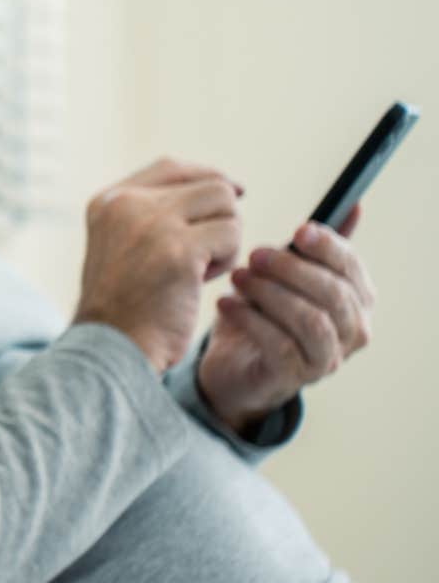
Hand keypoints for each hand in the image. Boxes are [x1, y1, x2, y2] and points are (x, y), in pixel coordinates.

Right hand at [73, 157, 243, 370]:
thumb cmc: (125, 305)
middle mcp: (126, 204)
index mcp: (108, 201)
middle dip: (219, 218)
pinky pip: (230, 235)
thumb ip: (155, 213)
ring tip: (200, 271)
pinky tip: (201, 283)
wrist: (112, 347)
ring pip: (225, 205)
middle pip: (207, 184)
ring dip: (226, 239)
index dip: (207, 176)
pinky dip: (226, 259)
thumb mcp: (124, 245)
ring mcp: (151, 223)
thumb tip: (227, 185)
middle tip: (204, 255)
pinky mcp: (179, 248)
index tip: (234, 194)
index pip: (171, 168)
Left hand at [200, 208, 374, 434]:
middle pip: (333, 294)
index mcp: (356, 301)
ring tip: (237, 277)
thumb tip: (353, 205)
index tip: (298, 230)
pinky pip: (279, 345)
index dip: (328, 247)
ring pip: (311, 320)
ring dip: (270, 293)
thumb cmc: (265, 313)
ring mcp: (326, 359)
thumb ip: (316, 247)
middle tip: (254, 254)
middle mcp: (352, 332)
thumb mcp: (286, 276)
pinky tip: (225, 303)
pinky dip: (250, 319)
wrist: (231, 365)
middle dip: (292, 269)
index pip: (352, 269)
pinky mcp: (293, 378)